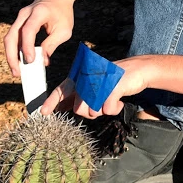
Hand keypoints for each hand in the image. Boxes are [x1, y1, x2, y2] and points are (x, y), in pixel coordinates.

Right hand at [4, 0, 73, 77]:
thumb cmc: (62, 13)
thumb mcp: (64, 30)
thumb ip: (52, 44)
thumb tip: (43, 61)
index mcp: (39, 12)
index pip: (28, 30)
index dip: (27, 46)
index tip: (30, 61)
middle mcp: (25, 14)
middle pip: (11, 35)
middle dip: (12, 56)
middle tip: (17, 72)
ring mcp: (19, 18)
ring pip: (9, 38)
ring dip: (11, 56)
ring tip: (17, 71)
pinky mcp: (19, 23)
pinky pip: (13, 38)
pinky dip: (14, 51)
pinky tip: (19, 62)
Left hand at [40, 56, 155, 118]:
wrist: (138, 69)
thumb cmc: (115, 80)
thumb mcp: (95, 85)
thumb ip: (80, 95)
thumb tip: (63, 107)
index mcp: (82, 76)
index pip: (63, 90)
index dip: (52, 101)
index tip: (43, 113)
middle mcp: (88, 78)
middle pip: (79, 109)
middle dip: (90, 113)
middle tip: (100, 106)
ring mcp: (100, 82)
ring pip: (92, 111)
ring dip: (102, 111)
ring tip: (110, 102)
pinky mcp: (112, 87)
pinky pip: (107, 109)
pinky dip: (114, 109)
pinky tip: (119, 102)